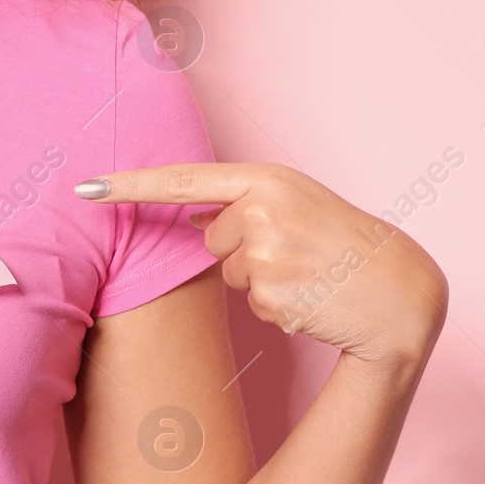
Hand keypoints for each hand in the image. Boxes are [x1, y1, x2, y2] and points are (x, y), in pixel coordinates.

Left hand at [75, 163, 447, 365]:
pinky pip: (250, 302)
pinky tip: (311, 296)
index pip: (185, 180)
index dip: (130, 185)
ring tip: (310, 274)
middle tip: (299, 253)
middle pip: (212, 238)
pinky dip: (275, 305)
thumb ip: (248, 205)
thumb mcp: (302, 205)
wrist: (400, 291)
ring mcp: (264, 252)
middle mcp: (261, 209)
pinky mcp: (268, 293)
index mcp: (269, 178)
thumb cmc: (351, 244)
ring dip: (261, 280)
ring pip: (229, 274)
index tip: (85, 187)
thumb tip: (193, 222)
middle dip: (244, 250)